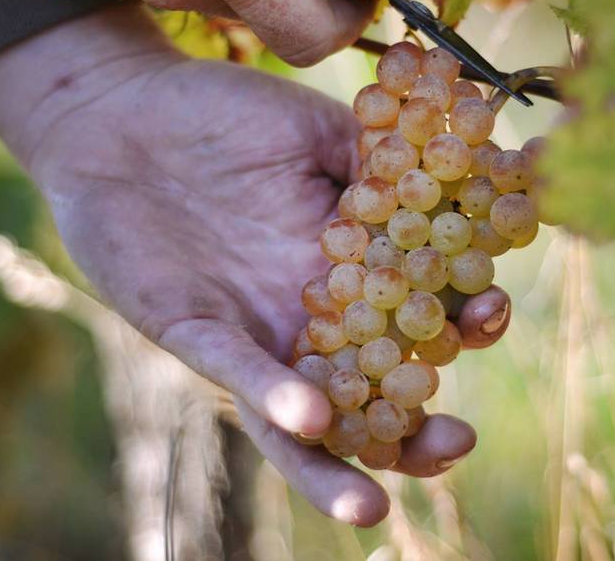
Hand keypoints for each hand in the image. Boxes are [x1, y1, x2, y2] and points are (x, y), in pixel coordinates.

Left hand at [0, 5, 511, 525]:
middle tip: (454, 441)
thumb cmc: (227, 115)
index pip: (426, 315)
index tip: (491, 312)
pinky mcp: (195, 332)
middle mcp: (314, 319)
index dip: (465, 323)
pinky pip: (239, 375)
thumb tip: (480, 158)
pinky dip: (273, 398)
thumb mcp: (319, 129)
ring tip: (373, 505)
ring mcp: (258, 333)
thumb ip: (387, 156)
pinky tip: (308, 417)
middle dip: (418, 434)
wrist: (123, 110)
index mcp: (358, 270)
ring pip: (303, 426)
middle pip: (376, 397)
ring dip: (341, 470)